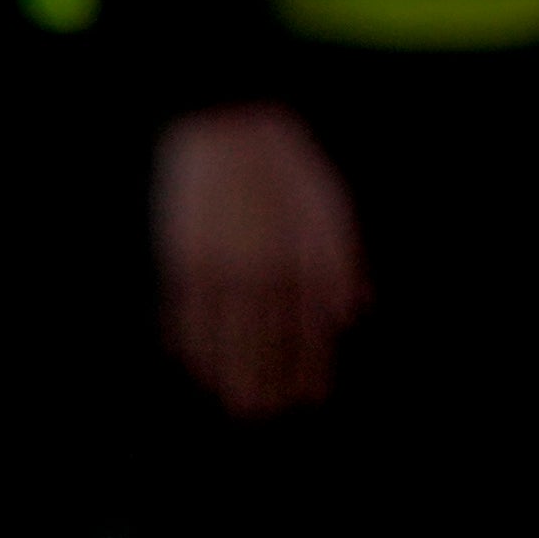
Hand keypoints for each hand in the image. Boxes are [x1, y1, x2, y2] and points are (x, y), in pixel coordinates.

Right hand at [157, 100, 370, 415]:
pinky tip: (191, 359)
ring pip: (225, 335)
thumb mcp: (329, 210)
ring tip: (228, 399)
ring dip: (226, 372)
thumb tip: (353, 311)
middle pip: (266, 344)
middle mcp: (265, 273)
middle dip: (264, 382)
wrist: (228, 123)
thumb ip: (341, 263)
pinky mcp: (185, 254)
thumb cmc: (286, 166)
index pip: (308, 333)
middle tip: (259, 414)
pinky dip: (188, 338)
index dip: (306, 369)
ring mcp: (222, 266)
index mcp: (305, 262)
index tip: (303, 398)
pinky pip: (186, 309)